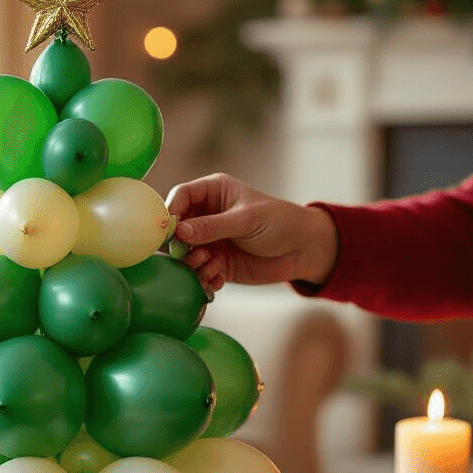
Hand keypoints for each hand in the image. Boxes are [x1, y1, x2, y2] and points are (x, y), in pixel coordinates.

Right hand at [166, 174, 337, 291]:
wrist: (303, 250)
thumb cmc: (279, 222)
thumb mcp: (245, 220)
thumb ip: (211, 226)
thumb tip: (178, 231)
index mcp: (212, 192)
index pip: (180, 197)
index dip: (171, 213)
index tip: (169, 232)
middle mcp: (206, 216)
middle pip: (176, 229)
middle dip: (179, 245)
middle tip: (191, 255)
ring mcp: (210, 241)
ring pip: (185, 254)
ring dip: (192, 264)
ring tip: (209, 267)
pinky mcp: (216, 263)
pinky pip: (199, 272)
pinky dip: (204, 278)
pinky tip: (217, 280)